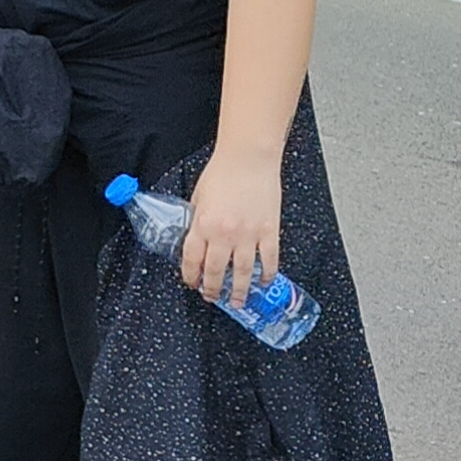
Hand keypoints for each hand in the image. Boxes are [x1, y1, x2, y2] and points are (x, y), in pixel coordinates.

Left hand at [179, 140, 283, 310]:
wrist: (248, 160)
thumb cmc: (222, 173)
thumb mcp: (198, 198)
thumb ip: (197, 220)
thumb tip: (197, 238)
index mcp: (203, 224)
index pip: (192, 259)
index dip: (190, 275)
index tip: (192, 283)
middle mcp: (224, 234)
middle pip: (216, 271)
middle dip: (212, 289)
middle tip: (212, 297)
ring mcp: (249, 235)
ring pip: (243, 272)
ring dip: (239, 290)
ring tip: (237, 300)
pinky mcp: (269, 231)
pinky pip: (269, 260)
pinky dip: (267, 274)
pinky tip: (264, 281)